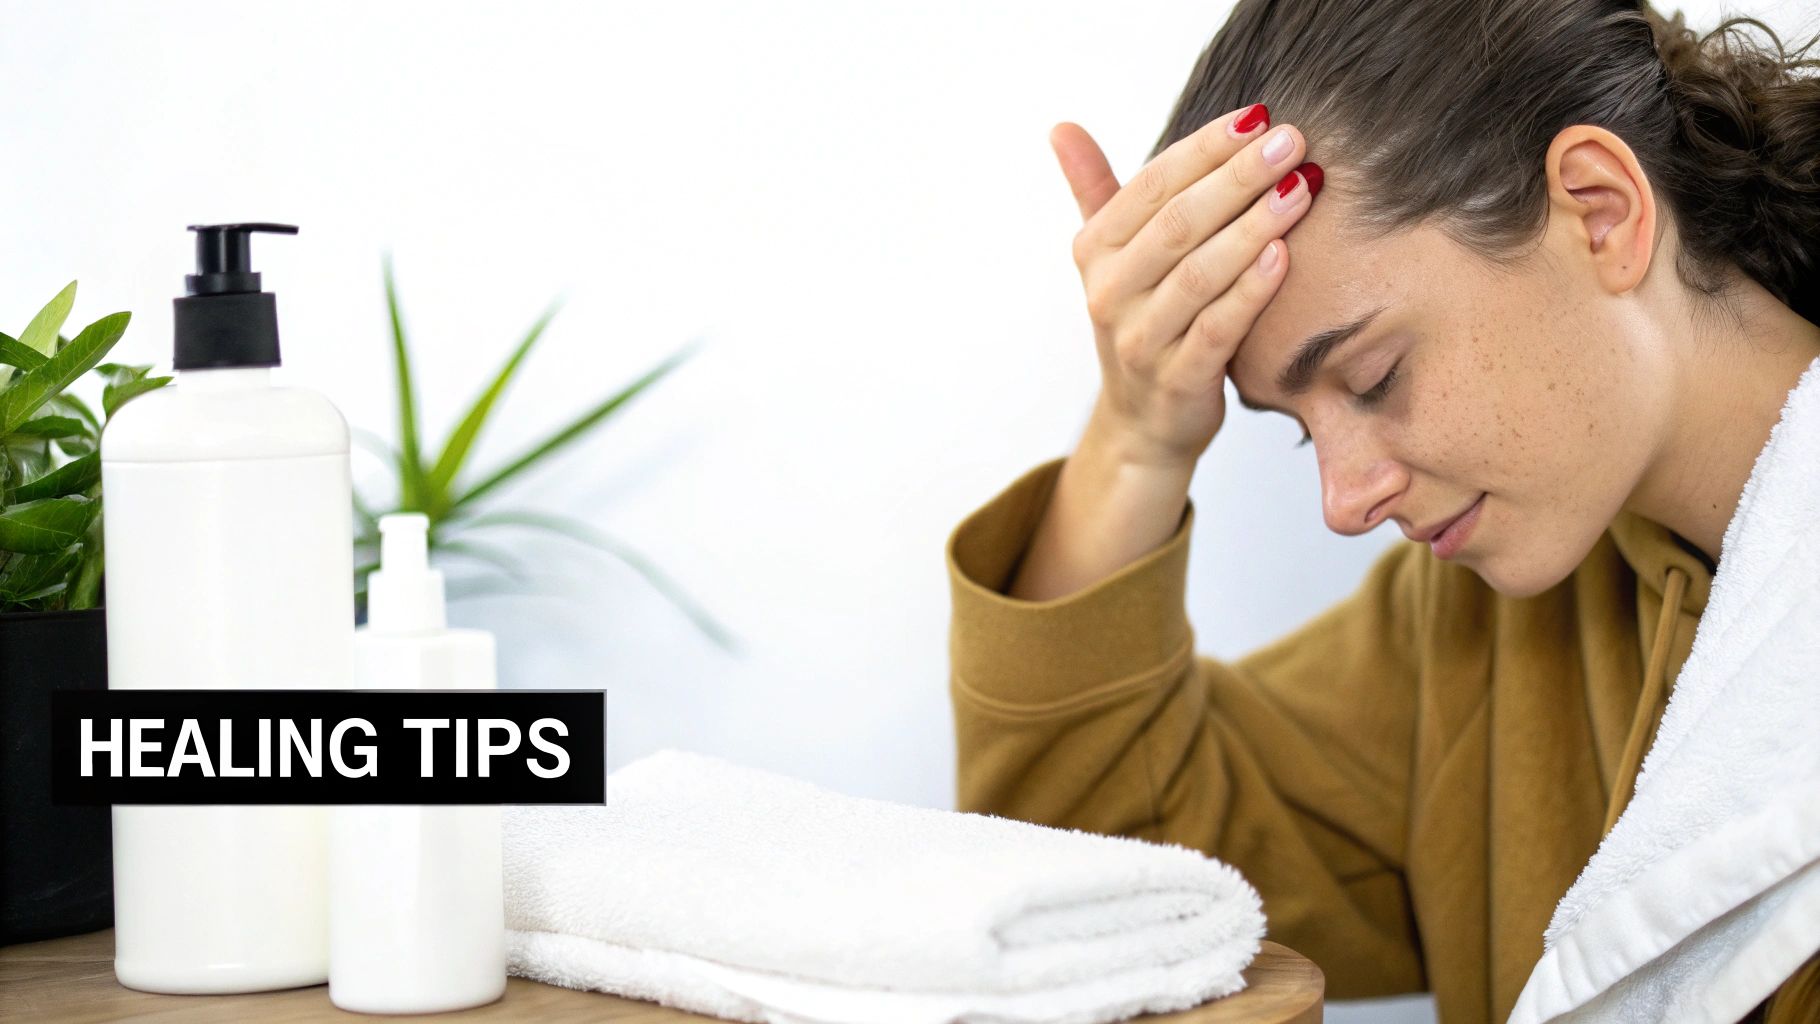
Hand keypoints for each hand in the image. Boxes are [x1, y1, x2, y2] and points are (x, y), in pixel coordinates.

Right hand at [1051, 105, 1318, 468]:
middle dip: (1238, 177)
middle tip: (1292, 141)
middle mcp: (1110, 294)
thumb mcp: (1112, 258)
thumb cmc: (1144, 321)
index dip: (1204, 148)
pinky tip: (1285, 256)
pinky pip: (1217, 329)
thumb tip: (1062, 127)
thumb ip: (1095, 190)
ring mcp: (1141, 340)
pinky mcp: (1177, 381)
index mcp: (1096, 252)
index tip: (1257, 116)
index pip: (1152, 185)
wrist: (1144, 422)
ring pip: (1199, 273)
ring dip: (1254, 226)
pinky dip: (1250, 292)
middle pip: (1177, 224)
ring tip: (1302, 188)